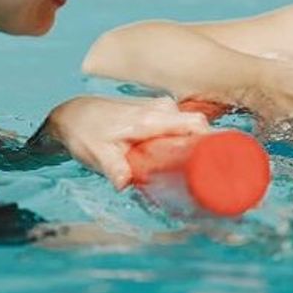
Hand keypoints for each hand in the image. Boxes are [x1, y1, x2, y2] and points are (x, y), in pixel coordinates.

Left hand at [42, 96, 210, 188]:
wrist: (73, 114)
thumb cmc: (86, 133)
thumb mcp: (98, 154)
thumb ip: (114, 169)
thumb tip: (126, 185)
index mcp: (151, 119)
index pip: (194, 123)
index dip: (213, 139)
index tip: (220, 160)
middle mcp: (160, 108)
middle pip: (197, 126)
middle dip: (205, 147)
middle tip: (206, 174)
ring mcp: (159, 106)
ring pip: (188, 125)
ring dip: (191, 144)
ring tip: (191, 169)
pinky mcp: (156, 109)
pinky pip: (180, 122)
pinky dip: (183, 138)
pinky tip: (178, 155)